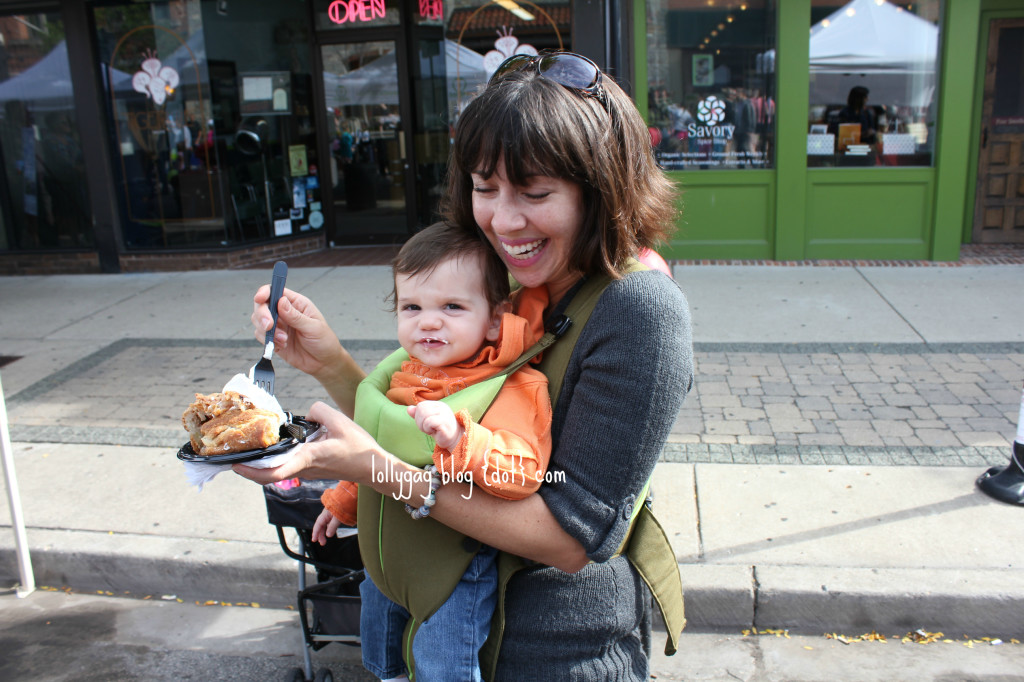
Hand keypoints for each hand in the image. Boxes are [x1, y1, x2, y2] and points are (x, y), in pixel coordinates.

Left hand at [233, 401, 379, 484]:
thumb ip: (318, 410)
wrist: (372, 466)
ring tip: (249, 449)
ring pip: (277, 472)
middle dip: (249, 468)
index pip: (274, 472)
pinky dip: (275, 461)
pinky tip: (274, 447)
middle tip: (233, 456)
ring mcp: (307, 472)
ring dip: (261, 465)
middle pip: (268, 475)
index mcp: (308, 457)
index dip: (251, 471)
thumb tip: (306, 415)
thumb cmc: (359, 447)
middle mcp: (304, 468)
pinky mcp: (311, 470)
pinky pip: (287, 467)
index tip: (236, 465)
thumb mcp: (339, 420)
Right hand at [251, 285, 343, 379]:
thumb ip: (296, 316)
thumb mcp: (314, 327)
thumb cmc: (324, 341)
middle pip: (262, 305)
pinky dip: (268, 341)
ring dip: (267, 331)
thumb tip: (281, 301)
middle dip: (262, 315)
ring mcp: (278, 325)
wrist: (324, 362)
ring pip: (258, 321)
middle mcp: (285, 312)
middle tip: (269, 326)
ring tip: (284, 340)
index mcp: (297, 303)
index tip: (260, 299)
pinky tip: (282, 345)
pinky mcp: (273, 339)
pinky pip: (261, 336)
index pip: (276, 291)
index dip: (265, 292)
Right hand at [312, 508, 340, 545]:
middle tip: (322, 543)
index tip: (314, 540)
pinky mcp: (336, 514)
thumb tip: (328, 535)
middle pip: (321, 525)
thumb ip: (332, 526)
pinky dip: (329, 528)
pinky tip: (330, 532)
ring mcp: (331, 514)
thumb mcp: (338, 518)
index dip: (315, 533)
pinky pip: (330, 522)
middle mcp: (326, 514)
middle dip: (320, 534)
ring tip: (324, 540)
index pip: (318, 524)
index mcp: (325, 514)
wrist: (350, 497)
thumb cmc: (343, 506)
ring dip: (324, 532)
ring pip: (325, 524)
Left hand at [408, 401, 463, 450]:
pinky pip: (428, 422)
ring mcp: (444, 413)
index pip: (420, 405)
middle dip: (420, 422)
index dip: (418, 416)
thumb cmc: (440, 430)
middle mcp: (442, 407)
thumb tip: (408, 409)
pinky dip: (428, 429)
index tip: (426, 424)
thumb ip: (418, 414)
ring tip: (432, 430)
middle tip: (429, 428)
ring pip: (424, 415)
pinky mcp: (445, 422)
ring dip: (424, 426)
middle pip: (421, 409)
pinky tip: (435, 432)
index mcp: (437, 404)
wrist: (453, 440)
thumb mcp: (427, 421)